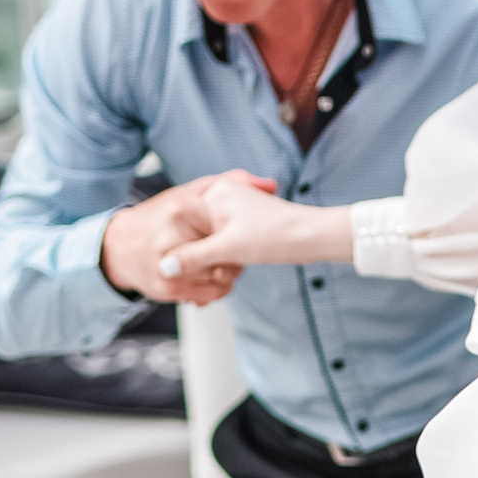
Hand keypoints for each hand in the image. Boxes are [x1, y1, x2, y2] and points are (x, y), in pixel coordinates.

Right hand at [102, 176, 253, 305]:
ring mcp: (169, 266)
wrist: (117, 246)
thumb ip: (231, 181)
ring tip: (223, 264)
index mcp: (182, 210)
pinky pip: (209, 294)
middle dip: (236, 257)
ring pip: (222, 279)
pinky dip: (218, 289)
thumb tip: (272, 185)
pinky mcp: (168, 288)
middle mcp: (172, 239)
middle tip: (234, 252)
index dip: (240, 233)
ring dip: (230, 275)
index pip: (229, 226)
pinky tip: (213, 278)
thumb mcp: (191, 191)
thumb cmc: (158, 216)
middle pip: (228, 257)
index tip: (238, 233)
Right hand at [162, 171, 336, 279]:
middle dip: (194, 260)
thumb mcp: (227, 249)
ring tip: (214, 283)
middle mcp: (222, 198)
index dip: (180, 249)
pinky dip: (220, 262)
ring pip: (207, 242)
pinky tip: (220, 280)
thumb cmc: (275, 235)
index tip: (175, 270)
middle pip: (193, 234)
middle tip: (194, 282)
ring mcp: (232, 211)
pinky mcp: (242, 226)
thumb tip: (165, 268)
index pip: (182, 221)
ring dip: (207, 265)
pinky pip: (221, 246)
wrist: (312, 237)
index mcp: (214, 194)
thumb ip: (193, 257)